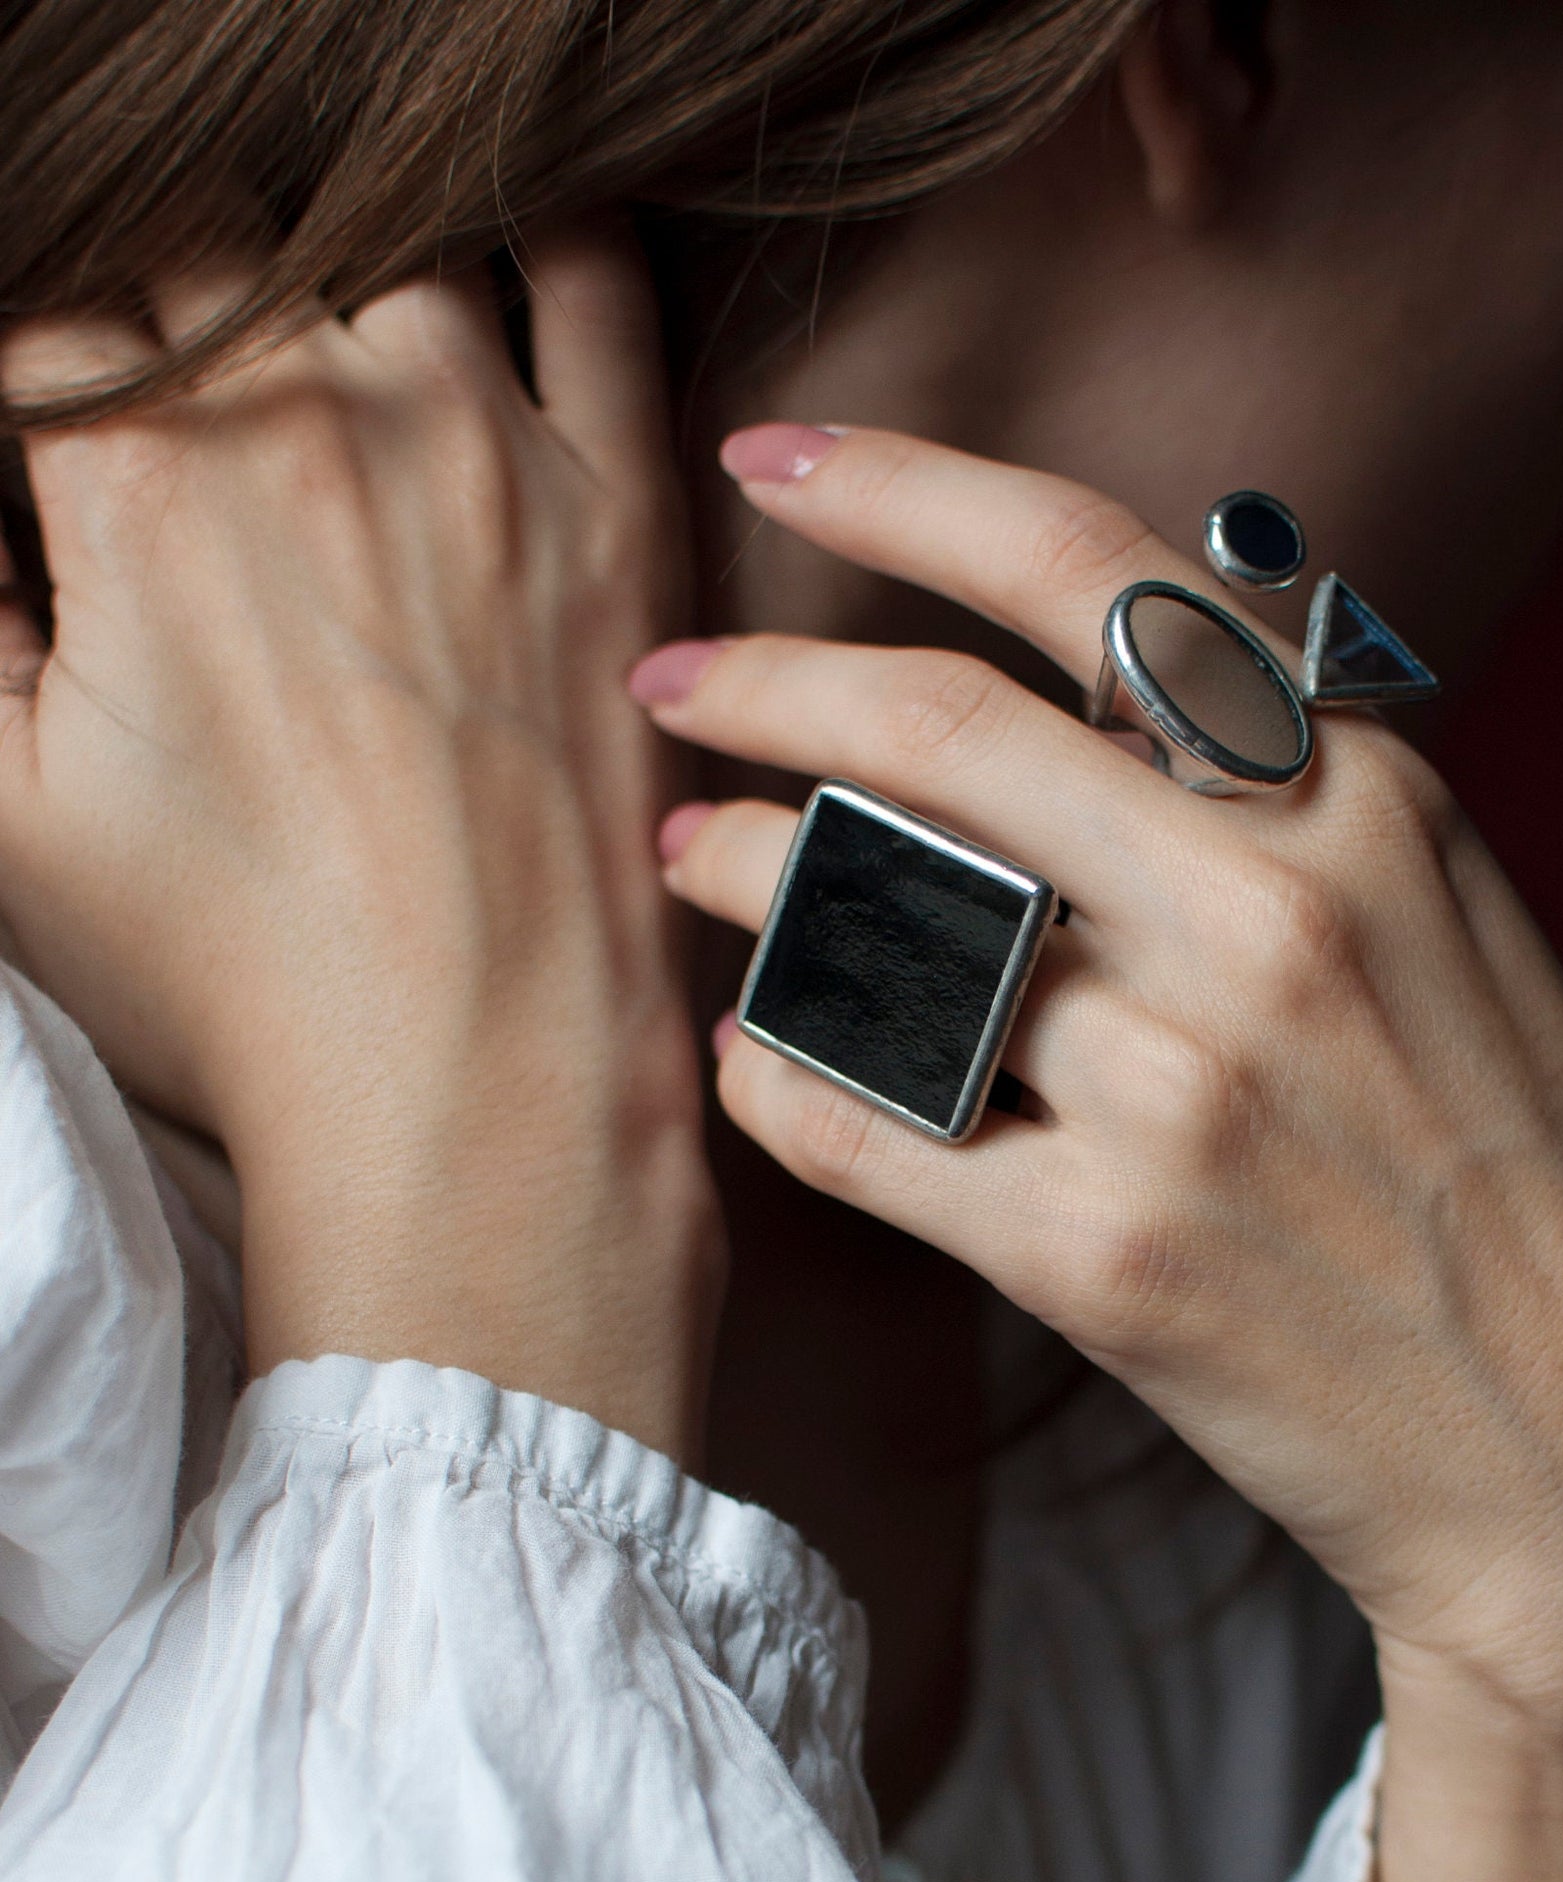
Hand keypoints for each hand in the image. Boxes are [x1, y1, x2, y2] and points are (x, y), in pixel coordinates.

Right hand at [0, 241, 720, 1458]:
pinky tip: (510, 235)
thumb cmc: (232, 978)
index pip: (42, 312)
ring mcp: (485, 450)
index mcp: (141, 483)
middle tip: (181, 387)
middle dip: (164, 293)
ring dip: (325, 250)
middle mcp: (314, 422)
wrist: (472, 1085)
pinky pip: (602, 292)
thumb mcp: (2, 807)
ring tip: (311, 307)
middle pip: (203, 251)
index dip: (33, 357)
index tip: (52, 424)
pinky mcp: (619, 510)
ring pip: (384, 231)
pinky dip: (555, 233)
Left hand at [641, 425, 1562, 1881]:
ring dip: (744, 876)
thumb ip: (1287, 804)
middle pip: (938, 734)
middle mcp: (1262, 919)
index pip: (1098, 577)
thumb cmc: (1515, 1178)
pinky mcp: (1099, 1258)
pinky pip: (858, 1126)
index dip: (905, 487)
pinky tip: (747, 1056)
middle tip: (665, 679)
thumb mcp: (1454, 928)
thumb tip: (1094, 700)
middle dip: (762, 683)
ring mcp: (1174, 1092)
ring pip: (874, 929)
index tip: (771, 452)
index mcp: (1360, 808)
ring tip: (686, 859)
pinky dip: (773, 1078)